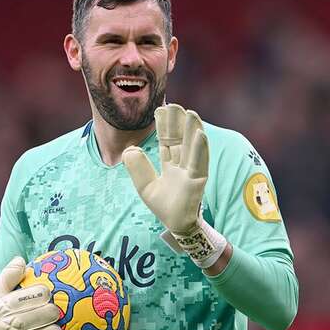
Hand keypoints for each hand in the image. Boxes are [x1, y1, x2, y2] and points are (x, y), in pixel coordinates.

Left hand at [122, 104, 207, 234]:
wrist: (176, 225)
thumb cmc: (164, 206)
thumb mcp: (144, 186)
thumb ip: (137, 168)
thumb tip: (129, 149)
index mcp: (170, 164)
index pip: (166, 141)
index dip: (163, 126)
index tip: (160, 109)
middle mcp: (182, 164)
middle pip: (179, 140)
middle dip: (177, 123)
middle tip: (174, 104)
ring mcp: (191, 171)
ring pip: (191, 147)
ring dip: (191, 130)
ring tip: (190, 112)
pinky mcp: (198, 180)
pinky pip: (199, 162)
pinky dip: (199, 148)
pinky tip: (199, 134)